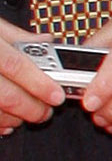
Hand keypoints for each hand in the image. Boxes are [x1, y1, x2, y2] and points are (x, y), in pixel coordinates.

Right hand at [0, 16, 64, 133]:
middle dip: (30, 108)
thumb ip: (16, 36)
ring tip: (26, 118)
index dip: (39, 83)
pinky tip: (4, 125)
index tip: (56, 96)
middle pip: (5, 95)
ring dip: (13, 119)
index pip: (16, 65)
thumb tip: (46, 41)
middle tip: (46, 112)